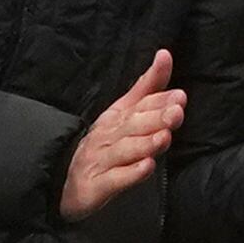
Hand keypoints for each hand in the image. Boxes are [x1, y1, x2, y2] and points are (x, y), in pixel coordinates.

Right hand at [61, 50, 184, 220]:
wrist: (64, 186)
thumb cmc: (103, 147)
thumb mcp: (124, 114)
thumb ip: (147, 88)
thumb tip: (165, 55)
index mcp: (115, 118)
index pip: (138, 105)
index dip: (158, 100)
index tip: (179, 96)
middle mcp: (107, 136)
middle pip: (132, 125)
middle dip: (155, 118)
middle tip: (176, 112)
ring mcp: (100, 161)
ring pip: (124, 151)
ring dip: (145, 143)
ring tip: (164, 137)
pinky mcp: (94, 187)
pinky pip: (114, 179)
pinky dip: (130, 174)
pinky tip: (146, 167)